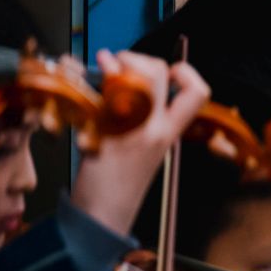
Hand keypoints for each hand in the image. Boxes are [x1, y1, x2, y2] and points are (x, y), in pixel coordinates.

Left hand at [71, 50, 210, 237]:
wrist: (104, 212)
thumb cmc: (121, 182)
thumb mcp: (147, 148)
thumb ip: (146, 118)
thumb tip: (126, 77)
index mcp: (169, 133)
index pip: (196, 94)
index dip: (185, 73)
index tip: (169, 71)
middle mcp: (153, 129)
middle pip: (158, 73)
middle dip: (137, 58)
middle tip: (120, 65)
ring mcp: (126, 128)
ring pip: (126, 77)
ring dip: (111, 63)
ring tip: (99, 70)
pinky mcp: (98, 131)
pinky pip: (91, 93)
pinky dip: (78, 79)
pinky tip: (73, 78)